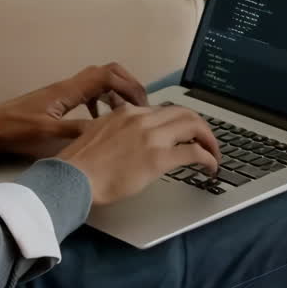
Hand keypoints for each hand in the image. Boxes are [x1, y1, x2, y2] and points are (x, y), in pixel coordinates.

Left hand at [0, 63, 149, 159]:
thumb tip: (110, 129)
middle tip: (140, 107)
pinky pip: (87, 94)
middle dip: (127, 85)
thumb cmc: (14, 131)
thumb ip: (78, 130)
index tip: (143, 106)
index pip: (107, 76)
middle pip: (106, 72)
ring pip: (97, 82)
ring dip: (115, 93)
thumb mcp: (47, 135)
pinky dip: (100, 102)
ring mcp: (62, 93)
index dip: (129, 86)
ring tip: (127, 115)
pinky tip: (100, 121)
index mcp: (68, 91)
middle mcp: (68, 86)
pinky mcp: (57, 102)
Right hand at [56, 104, 220, 205]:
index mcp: (127, 112)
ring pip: (193, 126)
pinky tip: (210, 168)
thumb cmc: (79, 164)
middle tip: (207, 142)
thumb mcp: (96, 134)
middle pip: (184, 112)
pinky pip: (194, 152)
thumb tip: (125, 140)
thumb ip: (115, 130)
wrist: (72, 177)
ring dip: (209, 140)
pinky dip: (208, 158)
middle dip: (201, 127)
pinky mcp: (158, 158)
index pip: (163, 110)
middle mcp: (141, 118)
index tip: (185, 133)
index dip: (179, 121)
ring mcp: (151, 136)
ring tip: (214, 154)